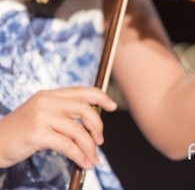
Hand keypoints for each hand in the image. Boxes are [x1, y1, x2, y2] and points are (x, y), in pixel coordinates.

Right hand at [0, 87, 116, 168]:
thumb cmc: (22, 131)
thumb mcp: (42, 114)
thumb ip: (64, 112)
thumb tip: (92, 121)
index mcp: (50, 94)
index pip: (83, 91)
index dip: (101, 97)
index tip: (113, 106)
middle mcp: (46, 101)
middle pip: (84, 109)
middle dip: (97, 126)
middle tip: (100, 140)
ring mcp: (41, 116)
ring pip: (78, 130)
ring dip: (89, 147)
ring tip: (93, 158)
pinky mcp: (37, 133)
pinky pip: (67, 145)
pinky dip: (79, 156)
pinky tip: (84, 163)